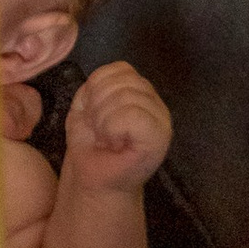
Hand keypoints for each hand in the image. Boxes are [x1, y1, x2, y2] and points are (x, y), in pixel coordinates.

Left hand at [61, 62, 172, 194]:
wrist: (92, 179)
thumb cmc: (91, 144)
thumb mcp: (87, 104)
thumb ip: (98, 83)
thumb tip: (105, 79)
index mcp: (139, 90)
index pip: (121, 68)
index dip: (97, 88)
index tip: (94, 113)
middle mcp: (155, 102)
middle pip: (124, 81)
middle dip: (98, 105)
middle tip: (99, 129)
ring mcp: (161, 119)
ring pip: (127, 97)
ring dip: (103, 119)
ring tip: (106, 137)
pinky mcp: (160, 138)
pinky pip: (133, 115)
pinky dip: (113, 127)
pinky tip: (114, 142)